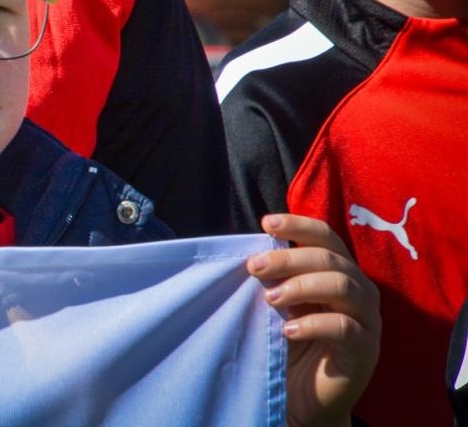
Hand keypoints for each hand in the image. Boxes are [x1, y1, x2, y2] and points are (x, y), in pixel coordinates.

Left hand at [248, 214, 379, 426]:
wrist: (303, 398)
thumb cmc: (289, 343)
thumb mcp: (280, 304)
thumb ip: (276, 278)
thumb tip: (253, 252)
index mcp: (340, 273)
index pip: (327, 237)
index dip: (299, 225)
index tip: (266, 223)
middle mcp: (360, 291)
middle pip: (331, 260)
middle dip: (289, 258)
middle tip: (255, 267)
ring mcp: (367, 321)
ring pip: (343, 287)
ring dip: (301, 287)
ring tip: (270, 299)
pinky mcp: (366, 350)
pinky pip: (345, 327)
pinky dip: (314, 324)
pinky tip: (288, 330)